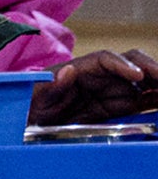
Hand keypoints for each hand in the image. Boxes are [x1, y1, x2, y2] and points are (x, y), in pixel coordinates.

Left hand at [30, 50, 157, 125]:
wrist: (36, 120)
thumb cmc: (32, 103)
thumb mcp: (36, 96)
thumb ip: (52, 84)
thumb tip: (68, 70)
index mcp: (81, 69)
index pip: (106, 59)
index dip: (123, 65)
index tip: (138, 76)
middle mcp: (101, 76)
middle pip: (132, 63)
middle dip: (151, 68)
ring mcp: (114, 90)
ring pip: (144, 80)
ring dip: (157, 82)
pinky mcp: (121, 105)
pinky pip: (144, 98)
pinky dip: (156, 97)